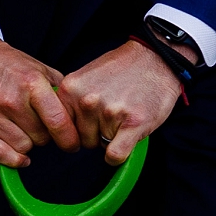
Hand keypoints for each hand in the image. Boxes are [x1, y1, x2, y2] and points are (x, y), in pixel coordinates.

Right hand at [0, 34, 83, 165]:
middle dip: (47, 135)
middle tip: (41, 125)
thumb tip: (78, 118)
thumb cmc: (9, 64)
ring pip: (23, 147)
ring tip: (25, 128)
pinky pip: (0, 154)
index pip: (58, 122)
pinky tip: (21, 155)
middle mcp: (10, 100)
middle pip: (42, 138)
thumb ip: (60, 93)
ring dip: (29, 143)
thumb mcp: (40, 69)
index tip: (73, 143)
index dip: (70, 138)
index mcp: (31, 83)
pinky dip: (13, 159)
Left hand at [59, 40, 185, 162]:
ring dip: (112, 138)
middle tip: (112, 116)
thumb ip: (71, 101)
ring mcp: (110, 113)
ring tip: (124, 116)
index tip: (87, 124)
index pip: (60, 128)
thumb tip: (61, 129)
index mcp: (70, 89)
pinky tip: (125, 142)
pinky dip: (118, 156)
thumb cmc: (122, 70)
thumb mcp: (85, 78)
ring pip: (100, 146)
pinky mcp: (132, 124)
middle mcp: (86, 102)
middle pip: (81, 139)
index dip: (75, 129)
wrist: (155, 59)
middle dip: (96, 134)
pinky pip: (115, 154)